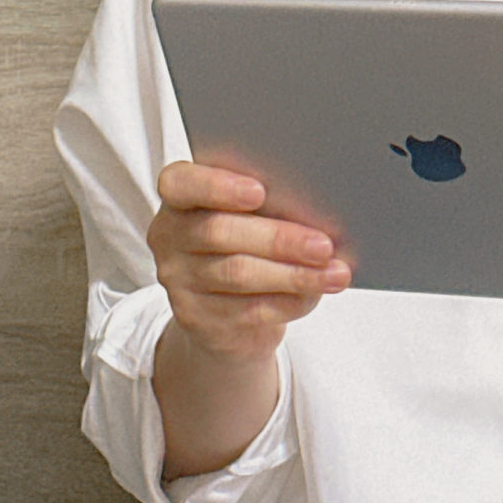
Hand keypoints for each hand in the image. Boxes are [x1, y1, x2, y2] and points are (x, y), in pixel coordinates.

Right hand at [149, 156, 349, 367]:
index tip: (260, 191)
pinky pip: (247, 309)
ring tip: (334, 273)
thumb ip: (267, 205)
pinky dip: (289, 301)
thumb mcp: (248, 216)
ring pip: (238, 274)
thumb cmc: (245, 244)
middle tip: (323, 245)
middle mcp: (168, 236)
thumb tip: (315, 210)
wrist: (225, 309)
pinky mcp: (195, 318)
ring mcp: (178, 280)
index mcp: (178, 196)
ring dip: (293, 274)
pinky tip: (314, 293)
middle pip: (219, 232)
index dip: (218, 186)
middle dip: (278, 239)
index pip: (182, 184)